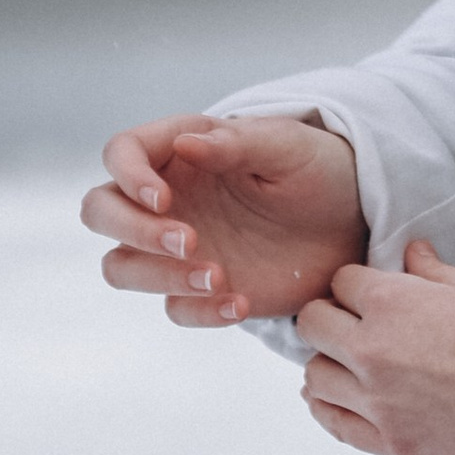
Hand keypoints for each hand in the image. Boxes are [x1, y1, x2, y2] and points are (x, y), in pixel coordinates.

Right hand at [81, 112, 365, 325]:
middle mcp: (167, 197)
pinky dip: (199, 311)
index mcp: (181, 149)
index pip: (121, 152)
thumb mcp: (290, 147)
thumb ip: (239, 143)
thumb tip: (185, 142)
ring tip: (219, 276)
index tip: (164, 200)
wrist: (353, 223)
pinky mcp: (197, 288)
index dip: (128, 176)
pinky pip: (173, 308)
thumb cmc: (319, 169)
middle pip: (100, 211)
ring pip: (121, 266)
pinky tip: (240, 303)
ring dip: (158, 276)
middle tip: (189, 242)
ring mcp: (176, 246)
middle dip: (132, 230)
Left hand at [297, 240, 454, 454]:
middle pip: (313, 324)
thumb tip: (412, 252)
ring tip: (350, 362)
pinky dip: (327, 406)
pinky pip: (333, 422)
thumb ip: (436, 271)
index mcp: (394, 302)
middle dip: (330, 316)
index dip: (357, 283)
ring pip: (314, 375)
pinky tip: (336, 396)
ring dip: (328, 362)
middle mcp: (372, 350)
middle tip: (353, 323)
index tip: (371, 292)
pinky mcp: (389, 443)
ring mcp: (376, 401)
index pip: (341, 281)